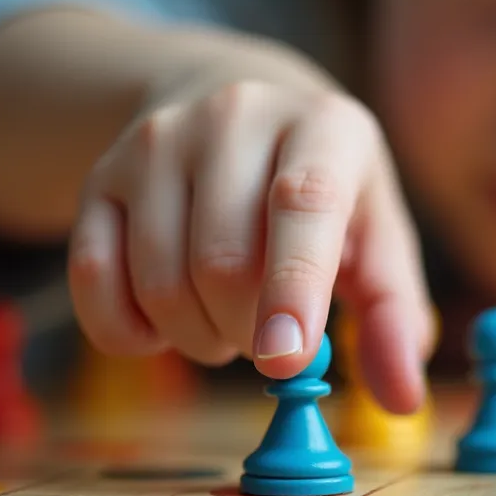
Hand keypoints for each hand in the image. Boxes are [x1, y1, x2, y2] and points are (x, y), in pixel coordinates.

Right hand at [68, 81, 433, 412]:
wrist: (226, 98)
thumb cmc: (318, 187)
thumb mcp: (374, 232)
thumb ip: (393, 312)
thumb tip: (402, 397)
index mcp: (321, 127)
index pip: (304, 202)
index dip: (294, 287)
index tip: (286, 361)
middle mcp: (234, 117)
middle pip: (224, 263)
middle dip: (248, 333)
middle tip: (268, 339)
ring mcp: (156, 141)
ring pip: (159, 281)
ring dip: (196, 337)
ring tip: (223, 319)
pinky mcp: (99, 174)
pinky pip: (93, 280)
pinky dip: (128, 331)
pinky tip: (162, 319)